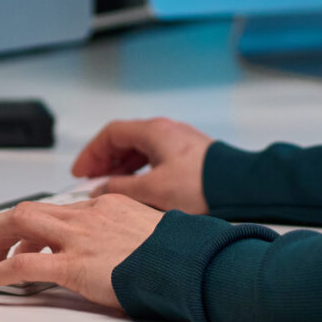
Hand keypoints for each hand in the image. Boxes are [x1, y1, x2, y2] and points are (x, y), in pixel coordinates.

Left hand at [0, 194, 162, 305]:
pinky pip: (21, 265)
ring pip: (18, 224)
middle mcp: (87, 216)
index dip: (33, 226)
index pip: (57, 210)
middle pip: (28, 210)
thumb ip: (125, 236)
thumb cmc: (177, 255)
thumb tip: (120, 251)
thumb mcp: (149, 233)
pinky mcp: (73, 265)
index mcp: (105, 206)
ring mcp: (78, 238)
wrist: (186, 264)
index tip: (24, 238)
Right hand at [71, 116, 211, 213]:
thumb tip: (101, 189)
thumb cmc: (201, 186)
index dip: (92, 152)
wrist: (241, 188)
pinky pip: (156, 158)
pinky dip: (140, 170)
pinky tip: (138, 188)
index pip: (111, 133)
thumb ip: (122, 189)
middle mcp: (166, 131)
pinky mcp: (190, 156)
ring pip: (141, 149)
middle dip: (105, 160)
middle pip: (125, 139)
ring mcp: (179, 142)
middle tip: (91, 181)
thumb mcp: (153, 190)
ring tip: (112, 188)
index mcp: (154, 131)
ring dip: (122, 167)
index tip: (81, 172)